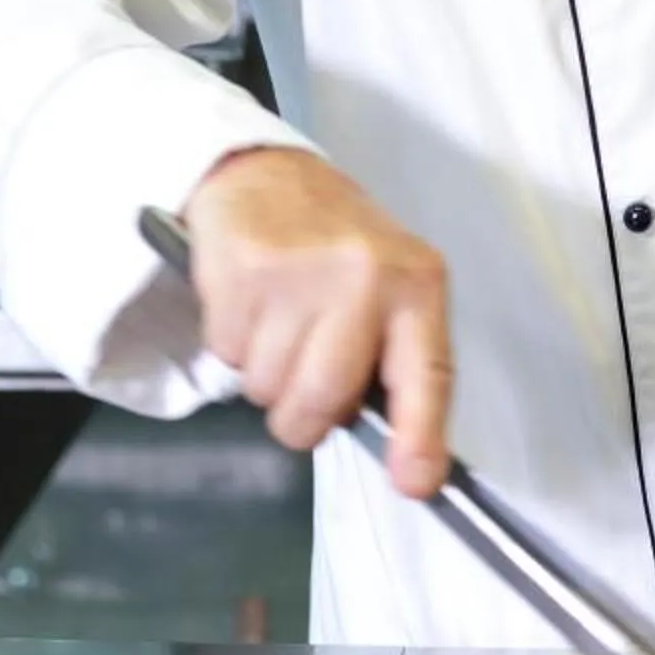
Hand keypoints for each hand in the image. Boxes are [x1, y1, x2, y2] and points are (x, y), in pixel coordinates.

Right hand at [180, 149, 451, 495]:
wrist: (263, 171)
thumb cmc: (333, 243)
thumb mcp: (386, 286)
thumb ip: (391, 358)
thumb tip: (400, 457)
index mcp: (416, 283)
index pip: (427, 372)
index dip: (420, 436)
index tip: (413, 483)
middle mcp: (365, 275)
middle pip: (324, 397)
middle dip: (301, 418)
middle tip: (298, 392)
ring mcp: (302, 272)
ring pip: (267, 388)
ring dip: (262, 378)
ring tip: (275, 326)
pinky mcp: (244, 270)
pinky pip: (228, 354)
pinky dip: (231, 345)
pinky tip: (248, 304)